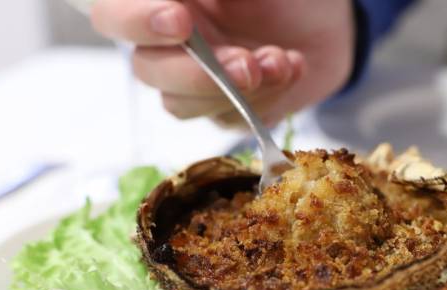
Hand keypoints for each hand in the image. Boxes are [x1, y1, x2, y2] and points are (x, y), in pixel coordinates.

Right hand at [91, 0, 355, 126]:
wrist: (334, 18)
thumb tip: (181, 1)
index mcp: (164, 3)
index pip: (113, 14)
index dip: (135, 22)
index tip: (180, 21)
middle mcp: (172, 44)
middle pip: (146, 71)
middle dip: (195, 73)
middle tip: (245, 62)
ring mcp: (199, 81)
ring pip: (181, 106)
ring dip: (231, 91)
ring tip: (278, 60)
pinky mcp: (229, 110)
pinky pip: (229, 121)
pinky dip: (266, 98)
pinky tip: (291, 66)